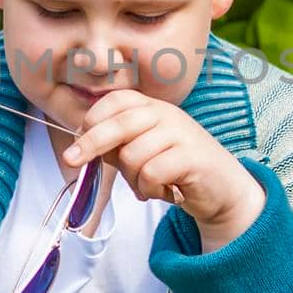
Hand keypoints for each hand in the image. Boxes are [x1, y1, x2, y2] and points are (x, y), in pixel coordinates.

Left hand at [62, 87, 264, 233]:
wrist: (221, 188)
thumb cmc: (176, 169)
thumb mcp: (144, 151)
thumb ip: (117, 145)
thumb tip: (80, 145)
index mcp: (153, 108)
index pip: (117, 101)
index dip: (93, 119)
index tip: (76, 139)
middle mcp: (167, 114)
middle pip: (119, 124)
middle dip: (90, 143)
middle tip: (71, 160)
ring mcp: (181, 133)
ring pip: (133, 155)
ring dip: (133, 179)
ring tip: (148, 185)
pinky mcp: (191, 157)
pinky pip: (151, 173)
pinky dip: (150, 188)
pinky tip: (162, 191)